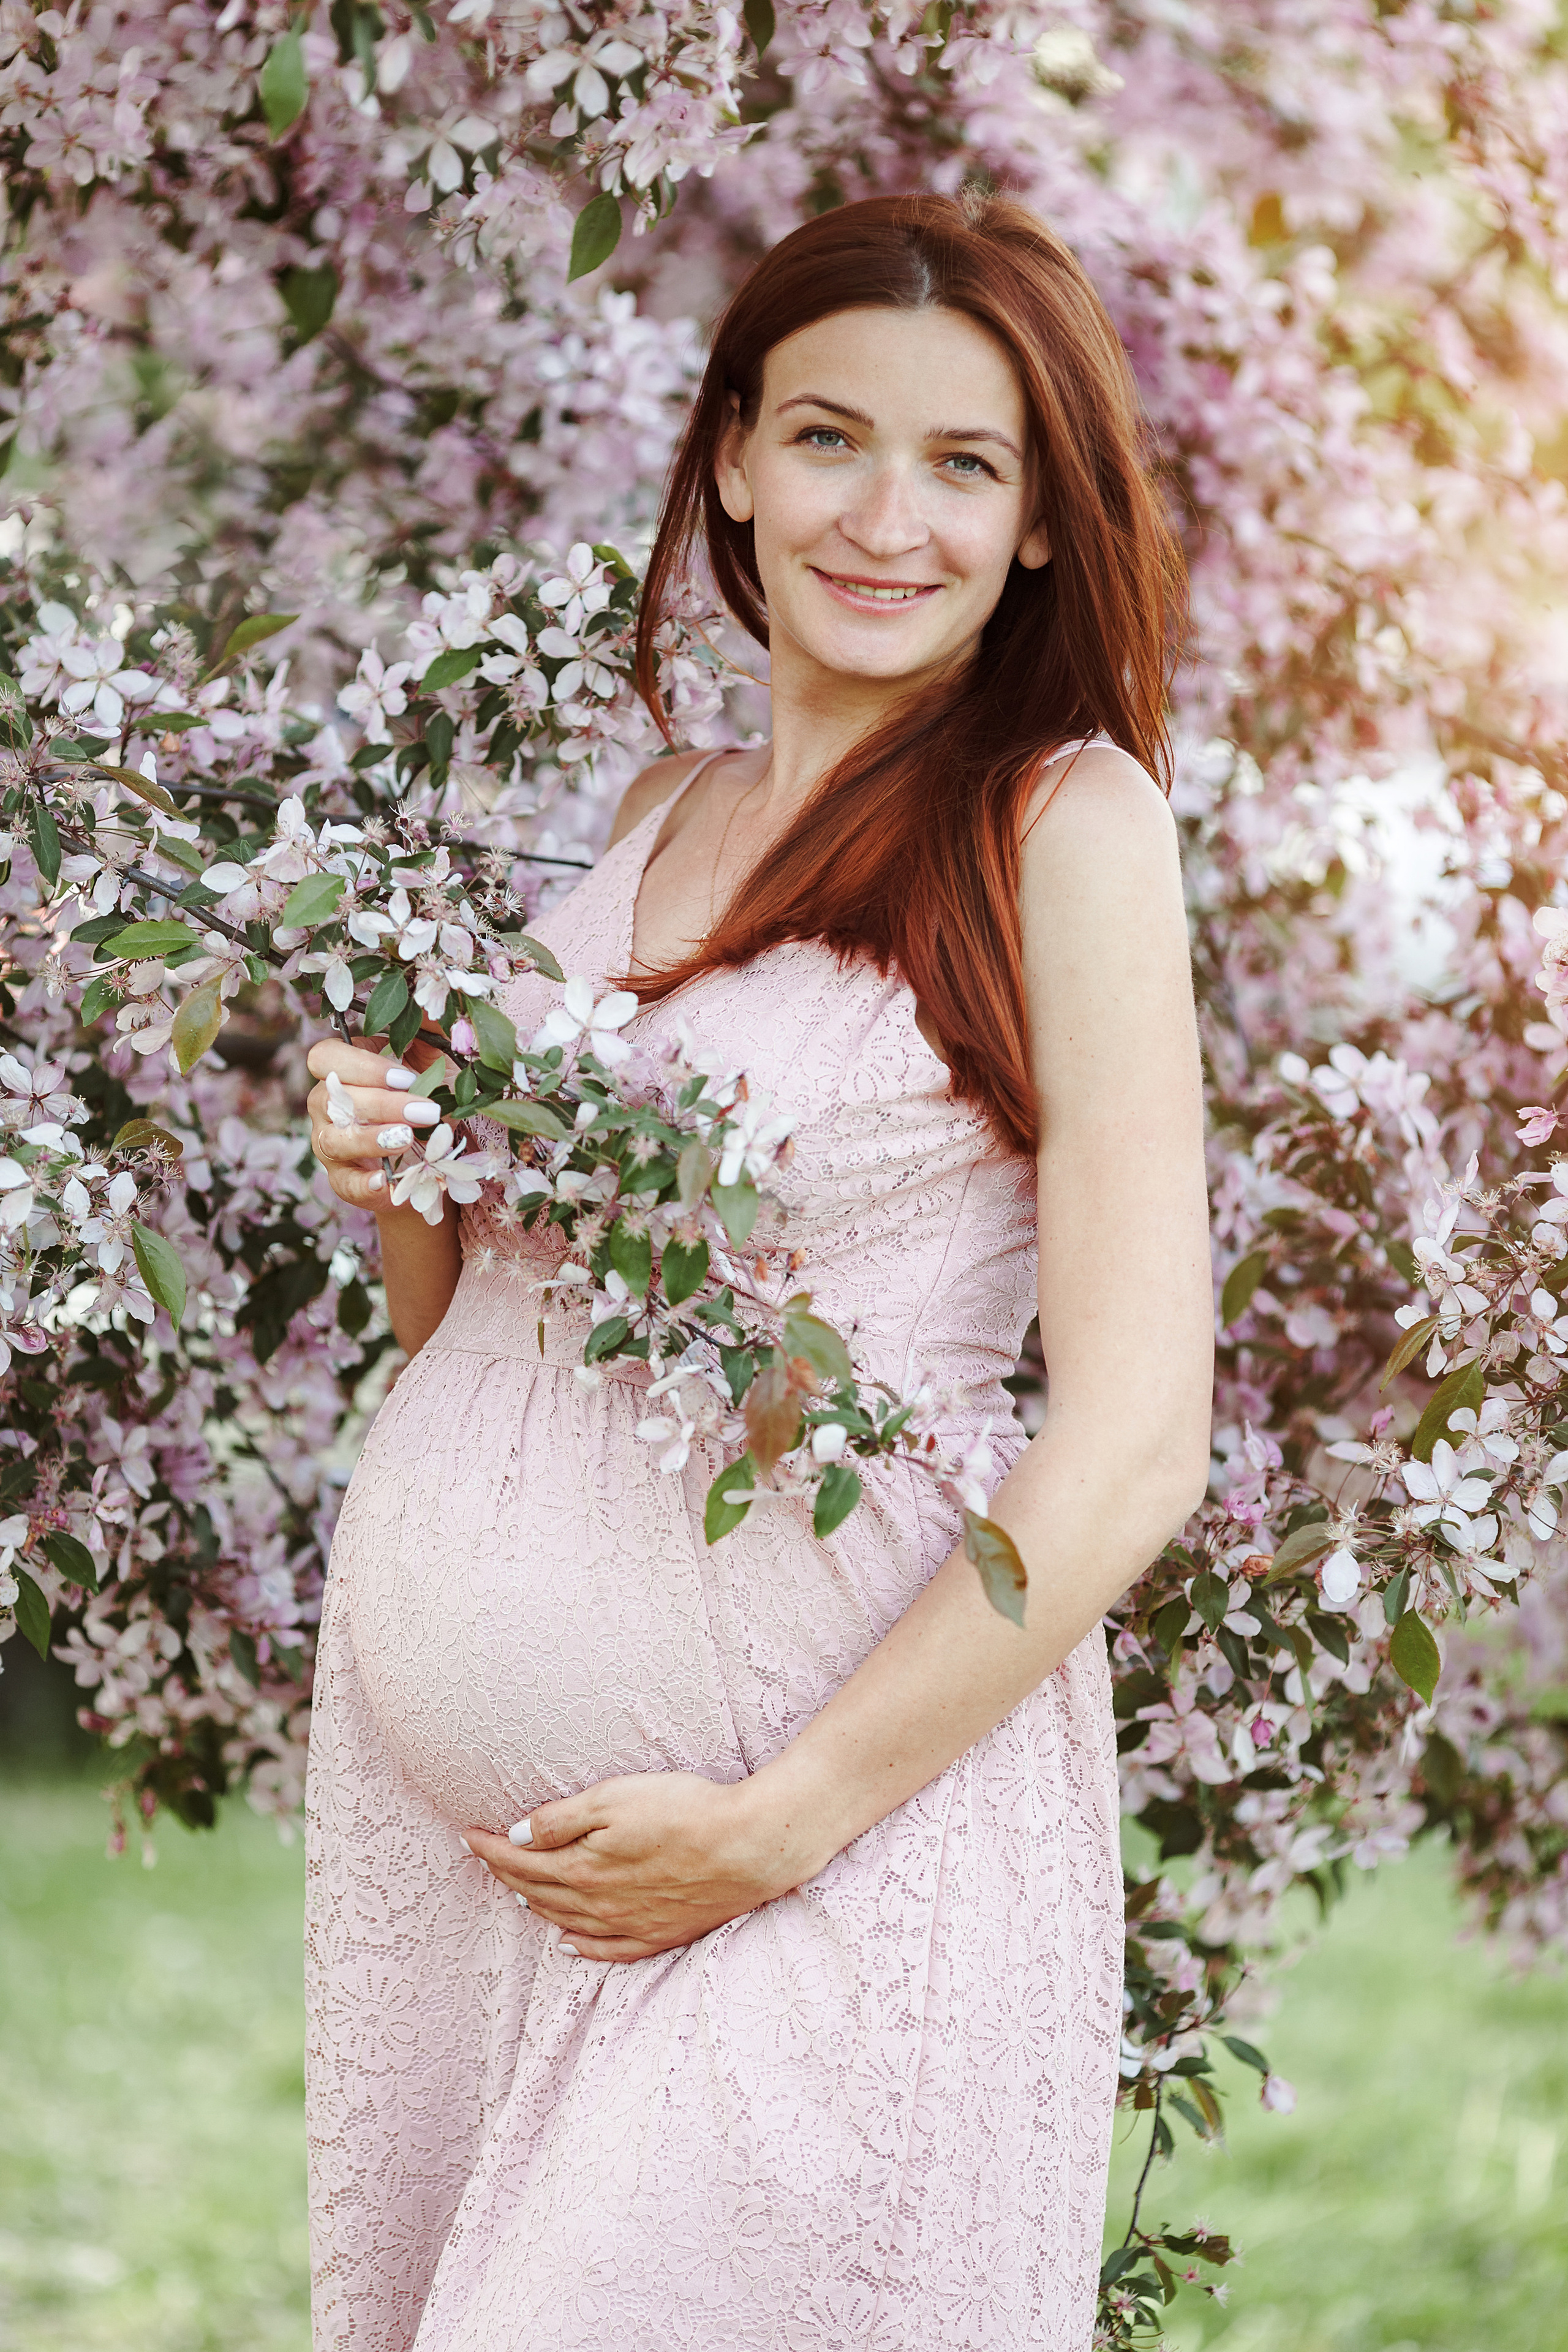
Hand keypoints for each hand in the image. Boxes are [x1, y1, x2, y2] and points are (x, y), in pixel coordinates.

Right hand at [304, 1037, 442, 1213]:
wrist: (437, 1153)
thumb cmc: (431, 1096)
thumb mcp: (436, 1057)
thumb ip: (427, 1023)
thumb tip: (425, 989)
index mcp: (342, 1070)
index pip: (325, 1057)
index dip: (360, 1066)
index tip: (404, 1076)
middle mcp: (326, 1105)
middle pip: (330, 1098)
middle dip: (380, 1103)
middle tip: (426, 1110)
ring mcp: (330, 1144)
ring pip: (334, 1139)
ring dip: (370, 1139)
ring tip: (406, 1139)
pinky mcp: (344, 1180)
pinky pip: (343, 1184)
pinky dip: (363, 1185)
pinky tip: (383, 1183)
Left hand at [464, 1771, 812, 1962]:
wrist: (748, 1848)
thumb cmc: (683, 1811)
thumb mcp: (614, 1799)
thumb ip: (561, 1820)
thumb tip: (517, 1836)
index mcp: (583, 1869)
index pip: (521, 1861)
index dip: (489, 1849)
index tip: (466, 1835)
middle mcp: (599, 1905)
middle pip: (539, 1892)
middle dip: (505, 1874)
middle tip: (484, 1857)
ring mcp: (629, 1924)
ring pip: (567, 1920)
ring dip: (537, 1905)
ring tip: (515, 1890)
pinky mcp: (660, 1934)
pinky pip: (607, 1950)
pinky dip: (581, 1947)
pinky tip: (569, 1943)